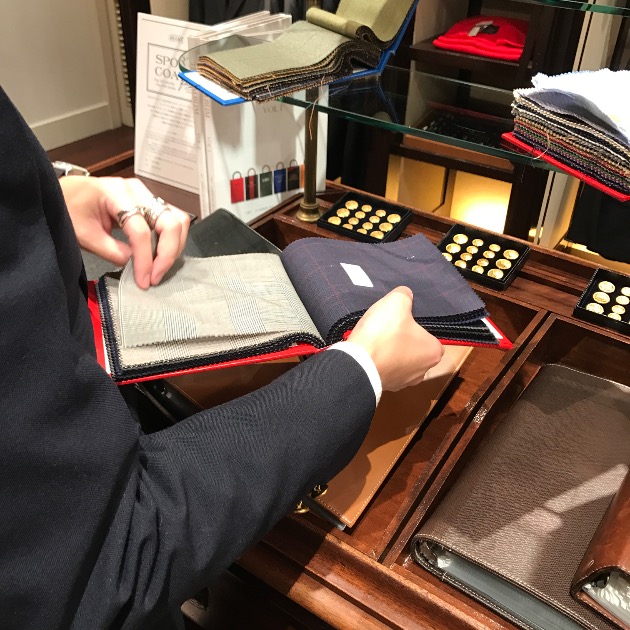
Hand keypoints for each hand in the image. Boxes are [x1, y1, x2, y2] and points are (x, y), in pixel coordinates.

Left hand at [60, 176, 190, 288]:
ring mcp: (147, 195)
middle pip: (170, 222)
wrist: (65, 193)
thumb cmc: (70, 209)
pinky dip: (171, 241)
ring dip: (174, 247)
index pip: (140, 231)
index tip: (143, 281)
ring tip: (159, 268)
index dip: (145, 259)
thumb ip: (112, 251)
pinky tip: (159, 256)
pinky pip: (172, 221)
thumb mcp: (84, 234)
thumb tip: (136, 267)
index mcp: (116, 193)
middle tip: (155, 277)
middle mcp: (138, 191)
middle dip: (167, 254)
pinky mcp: (151, 203)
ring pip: (178, 220)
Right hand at [347, 286, 443, 391]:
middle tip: (388, 328)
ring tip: (376, 339)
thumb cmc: (383, 333)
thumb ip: (405, 295)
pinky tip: (369, 352)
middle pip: (415, 349)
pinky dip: (379, 362)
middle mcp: (424, 371)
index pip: (430, 335)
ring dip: (390, 352)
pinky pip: (385, 370)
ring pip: (400, 361)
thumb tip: (406, 295)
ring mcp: (404, 383)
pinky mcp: (386, 387)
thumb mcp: (396, 302)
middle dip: (403, 340)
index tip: (402, 320)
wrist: (357, 364)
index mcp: (434, 352)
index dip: (416, 325)